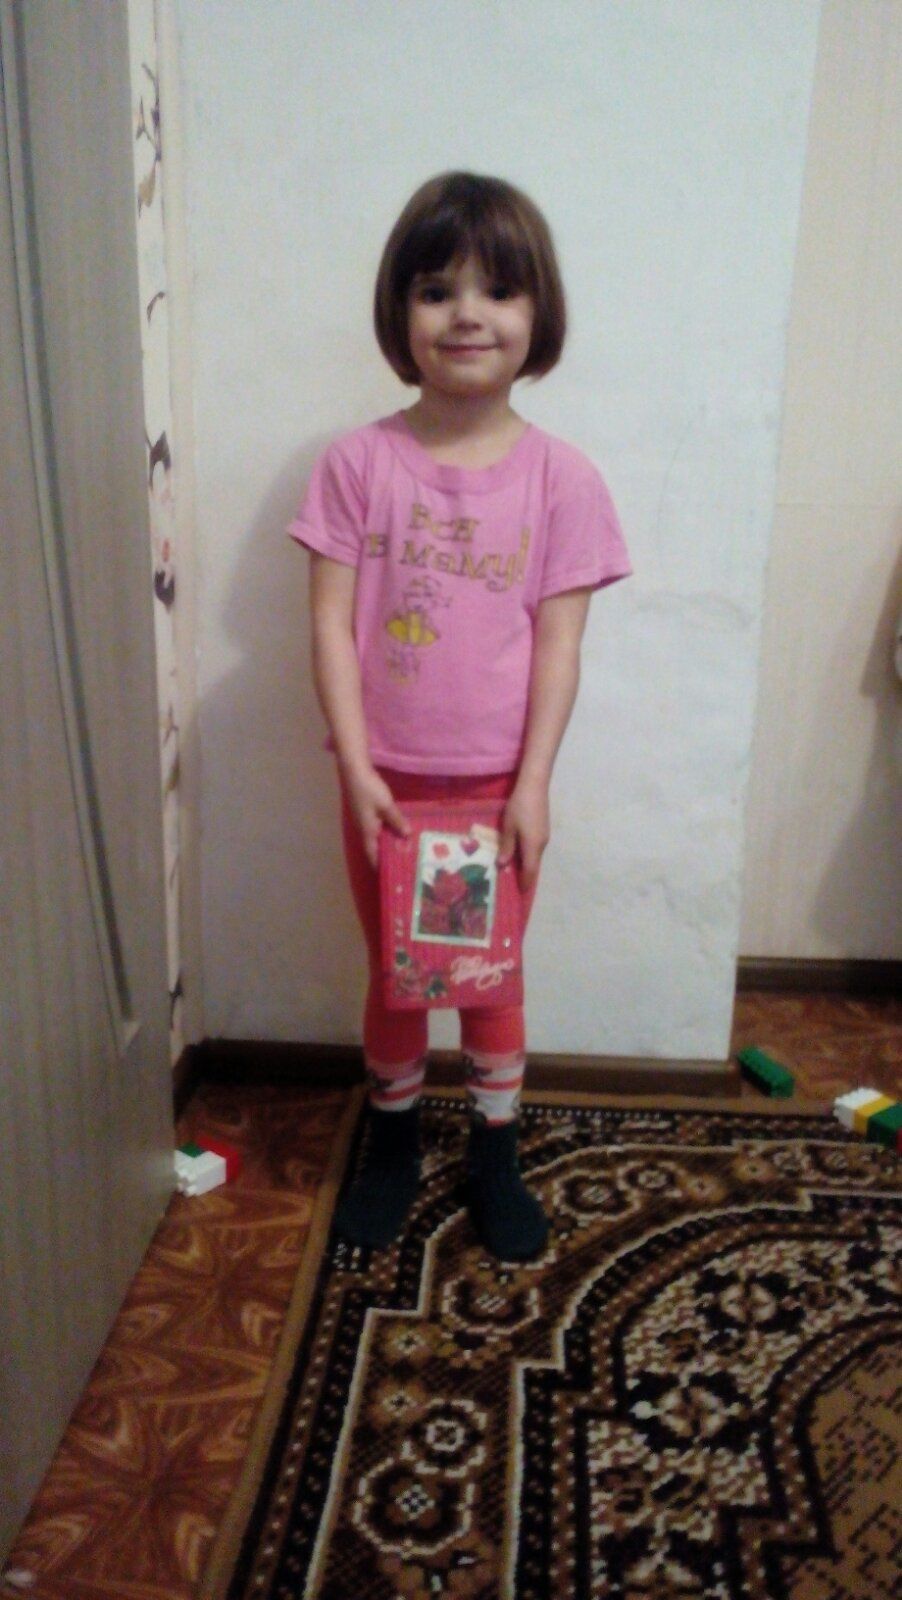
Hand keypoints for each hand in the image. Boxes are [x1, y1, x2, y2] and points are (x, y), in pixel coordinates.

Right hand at [342, 762, 410, 868]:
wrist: (354, 770)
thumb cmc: (369, 789)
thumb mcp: (386, 805)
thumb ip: (396, 820)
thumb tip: (408, 835)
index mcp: (367, 830)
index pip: (372, 855)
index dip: (380, 866)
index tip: (391, 875)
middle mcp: (363, 828)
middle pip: (374, 847)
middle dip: (386, 855)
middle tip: (403, 862)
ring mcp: (363, 818)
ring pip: (376, 836)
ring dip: (387, 842)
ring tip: (403, 848)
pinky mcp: (364, 810)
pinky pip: (376, 826)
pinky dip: (386, 831)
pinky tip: (396, 829)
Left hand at [497, 777, 549, 891]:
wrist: (534, 786)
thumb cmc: (519, 807)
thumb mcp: (508, 827)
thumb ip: (507, 847)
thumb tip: (503, 865)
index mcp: (533, 846)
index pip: (530, 870)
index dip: (526, 882)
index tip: (521, 893)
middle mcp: (542, 844)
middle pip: (534, 864)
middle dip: (525, 875)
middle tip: (515, 883)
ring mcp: (545, 836)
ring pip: (535, 855)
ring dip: (527, 864)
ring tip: (515, 870)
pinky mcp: (544, 828)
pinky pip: (536, 847)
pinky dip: (529, 854)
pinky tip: (520, 852)